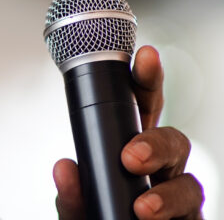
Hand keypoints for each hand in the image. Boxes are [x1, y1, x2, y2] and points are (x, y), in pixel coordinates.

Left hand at [53, 46, 203, 218]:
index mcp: (130, 144)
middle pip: (173, 140)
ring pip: (189, 183)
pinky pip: (194, 218)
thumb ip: (70, 192)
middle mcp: (158, 167)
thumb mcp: (77, 207)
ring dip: (168, 194)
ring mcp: (175, 196)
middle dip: (156, 143)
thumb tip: (64, 168)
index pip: (142, 104)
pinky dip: (174, 216)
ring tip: (142, 208)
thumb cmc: (95, 217)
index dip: (146, 78)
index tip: (146, 54)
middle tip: (130, 158)